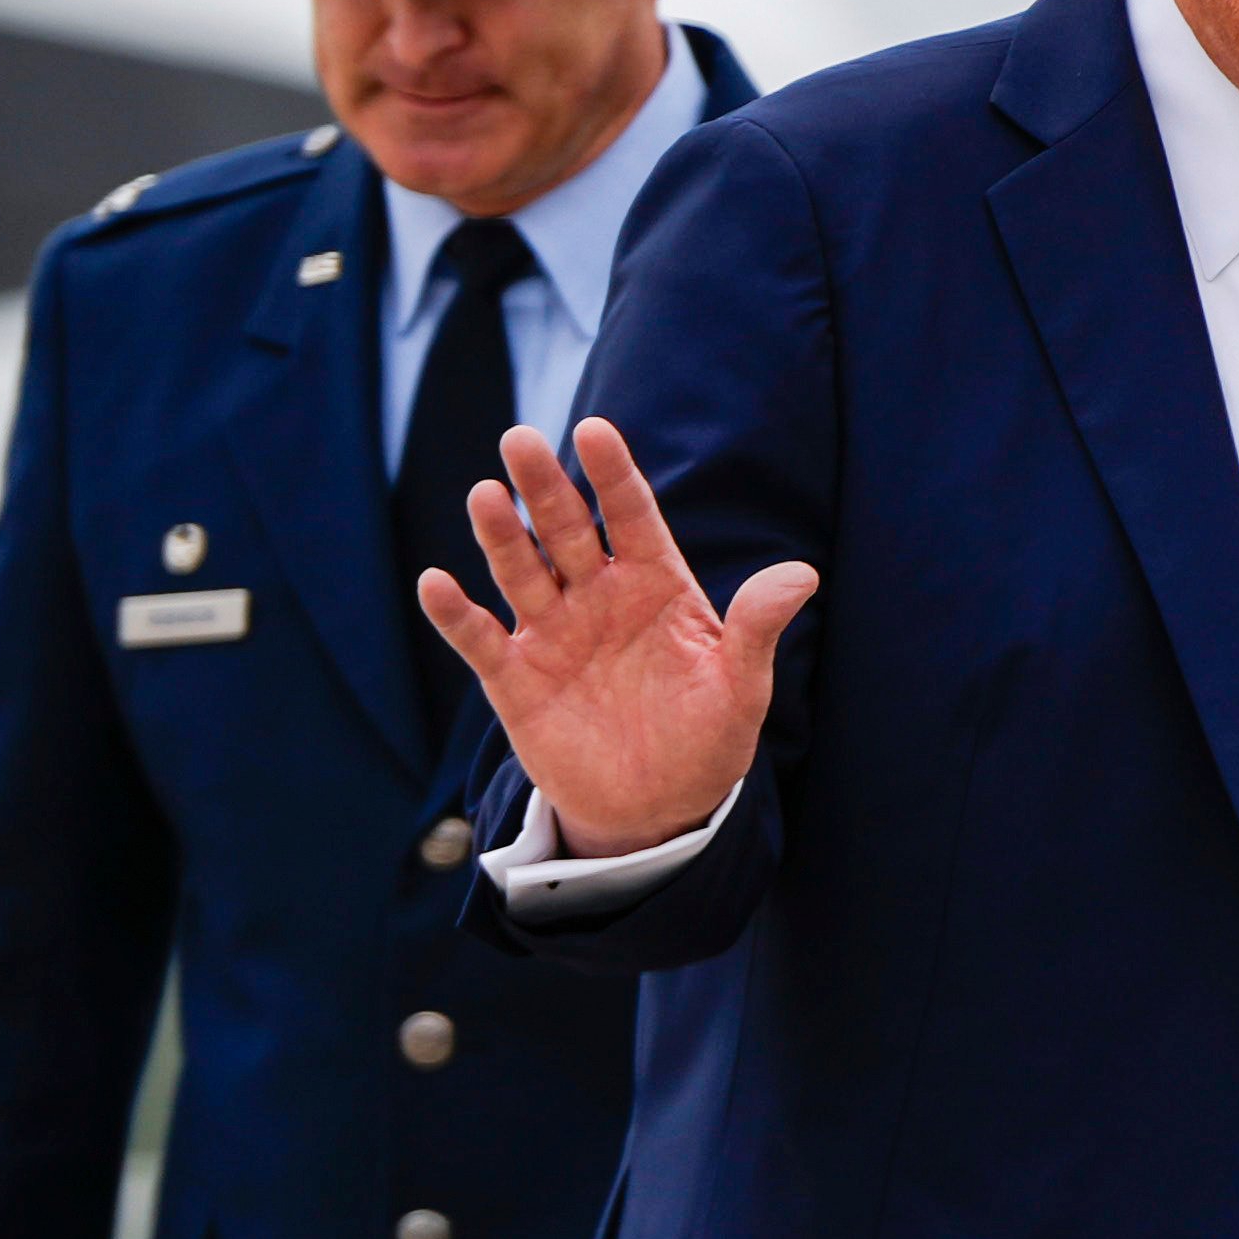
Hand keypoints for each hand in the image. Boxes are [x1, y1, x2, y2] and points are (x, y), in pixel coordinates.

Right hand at [418, 418, 816, 855]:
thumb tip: (803, 574)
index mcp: (654, 583)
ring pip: (520, 570)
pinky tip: (435, 583)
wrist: (659, 807)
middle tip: (520, 439)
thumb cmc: (707, 738)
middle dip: (544, 486)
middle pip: (566, 529)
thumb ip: (757, 628)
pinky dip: (455, 614)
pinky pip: (479, 638)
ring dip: (501, 535)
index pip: (631, 515)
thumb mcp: (741, 687)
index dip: (612, 474)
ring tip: (485, 495)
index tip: (594, 430)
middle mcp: (597, 595)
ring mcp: (552, 632)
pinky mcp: (514, 678)